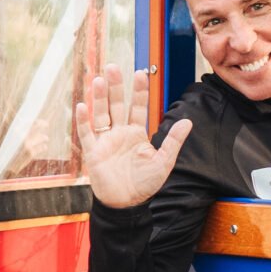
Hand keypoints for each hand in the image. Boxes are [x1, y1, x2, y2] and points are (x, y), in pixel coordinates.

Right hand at [76, 67, 190, 209]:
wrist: (126, 204)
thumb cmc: (144, 184)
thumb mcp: (163, 162)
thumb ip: (173, 142)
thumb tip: (188, 121)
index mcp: (137, 133)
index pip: (138, 107)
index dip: (139, 91)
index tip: (140, 73)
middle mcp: (120, 133)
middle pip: (116, 105)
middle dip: (115, 87)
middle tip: (114, 67)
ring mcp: (105, 141)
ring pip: (101, 114)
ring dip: (99, 98)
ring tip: (99, 80)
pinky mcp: (93, 152)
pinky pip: (86, 134)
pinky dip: (83, 121)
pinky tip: (82, 106)